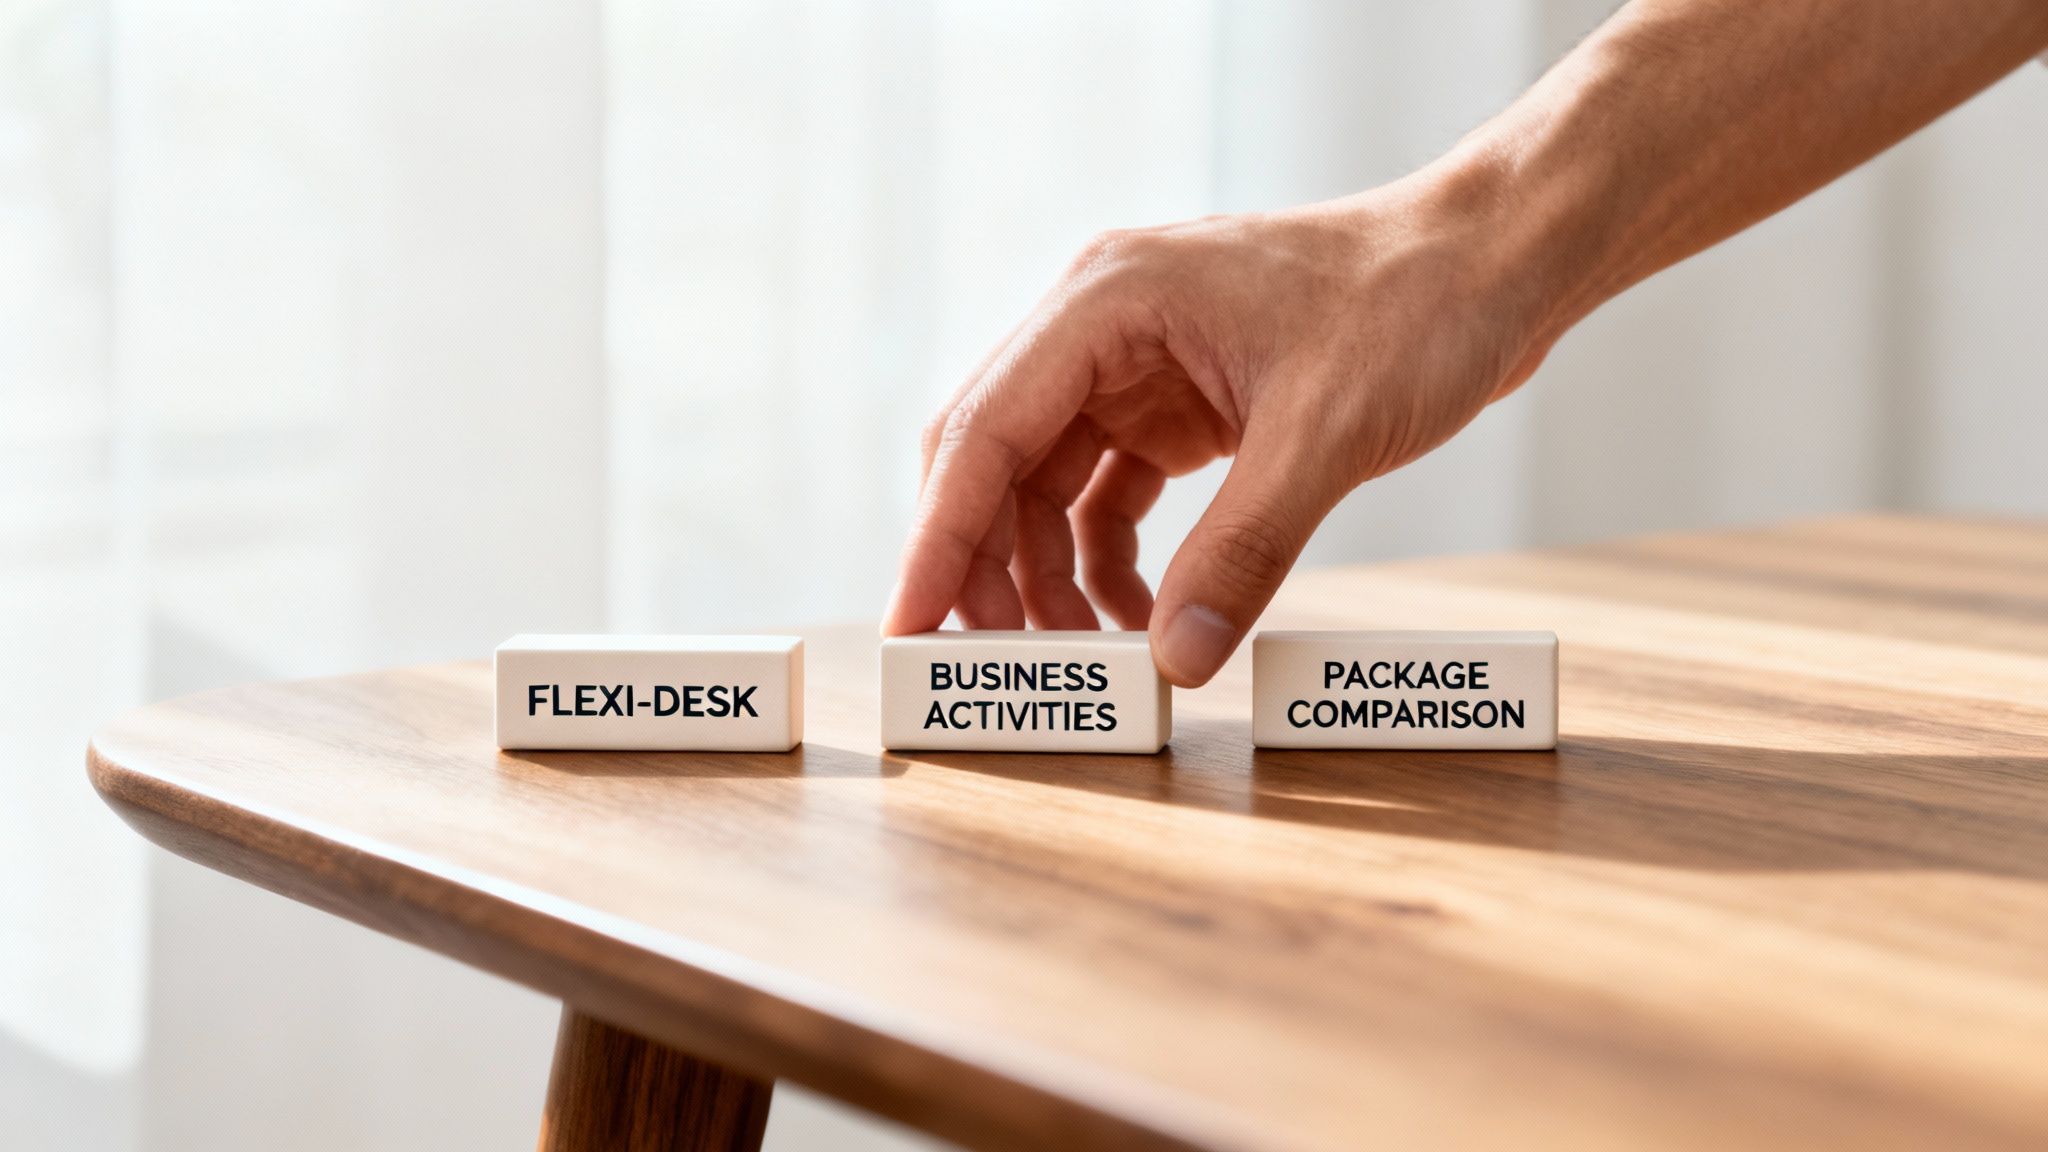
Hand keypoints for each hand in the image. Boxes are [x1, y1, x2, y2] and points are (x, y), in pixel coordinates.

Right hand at [882, 167, 1553, 685]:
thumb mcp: (1326, 434)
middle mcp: (1102, 325)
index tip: (908, 626)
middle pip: (995, 459)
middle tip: (994, 668)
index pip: (984, 428)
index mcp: (1107, 299)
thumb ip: (1245, 549)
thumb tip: (1177, 661)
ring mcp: (1137, 363)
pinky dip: (1108, 560)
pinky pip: (1108, 492)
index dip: (937, 537)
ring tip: (1076, 659)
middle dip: (984, 565)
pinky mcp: (1178, 400)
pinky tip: (1138, 618)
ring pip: (1045, 484)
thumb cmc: (1414, 306)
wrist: (1492, 263)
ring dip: (1046, 573)